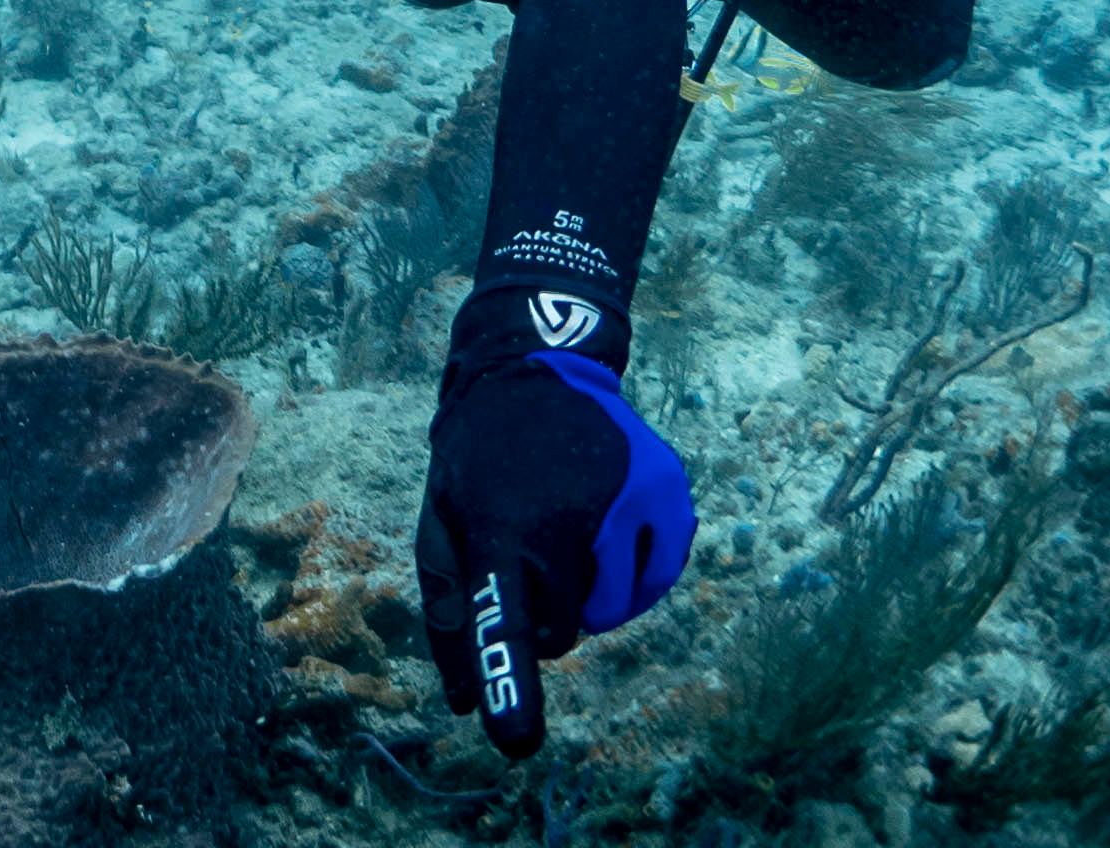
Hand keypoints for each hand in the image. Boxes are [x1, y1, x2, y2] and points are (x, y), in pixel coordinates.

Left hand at [415, 348, 694, 759]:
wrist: (533, 369)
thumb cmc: (475, 462)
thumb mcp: (440, 525)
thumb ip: (449, 614)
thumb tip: (466, 702)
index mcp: (501, 529)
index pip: (503, 622)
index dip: (510, 685)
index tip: (515, 741)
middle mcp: (570, 520)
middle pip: (563, 632)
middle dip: (545, 617)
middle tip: (528, 557)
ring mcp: (629, 505)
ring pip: (612, 611)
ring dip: (588, 598)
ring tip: (566, 532)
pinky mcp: (670, 497)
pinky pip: (656, 580)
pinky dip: (631, 573)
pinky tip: (607, 525)